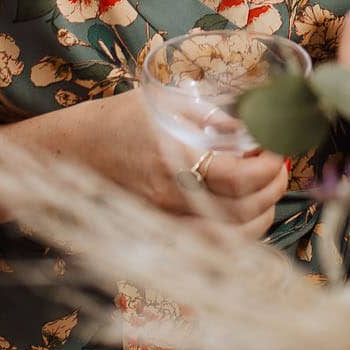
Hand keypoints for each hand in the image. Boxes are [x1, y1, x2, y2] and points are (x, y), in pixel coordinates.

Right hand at [83, 93, 288, 236]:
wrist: (70, 153)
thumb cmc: (115, 121)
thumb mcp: (161, 102)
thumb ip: (209, 115)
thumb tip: (250, 125)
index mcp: (173, 158)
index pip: (239, 176)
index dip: (269, 166)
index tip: (277, 148)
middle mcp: (171, 197)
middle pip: (242, 212)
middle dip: (272, 190)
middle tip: (279, 168)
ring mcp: (165, 221)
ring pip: (231, 239)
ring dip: (261, 216)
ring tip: (268, 191)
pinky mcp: (160, 233)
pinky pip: (209, 247)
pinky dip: (237, 236)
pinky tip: (245, 214)